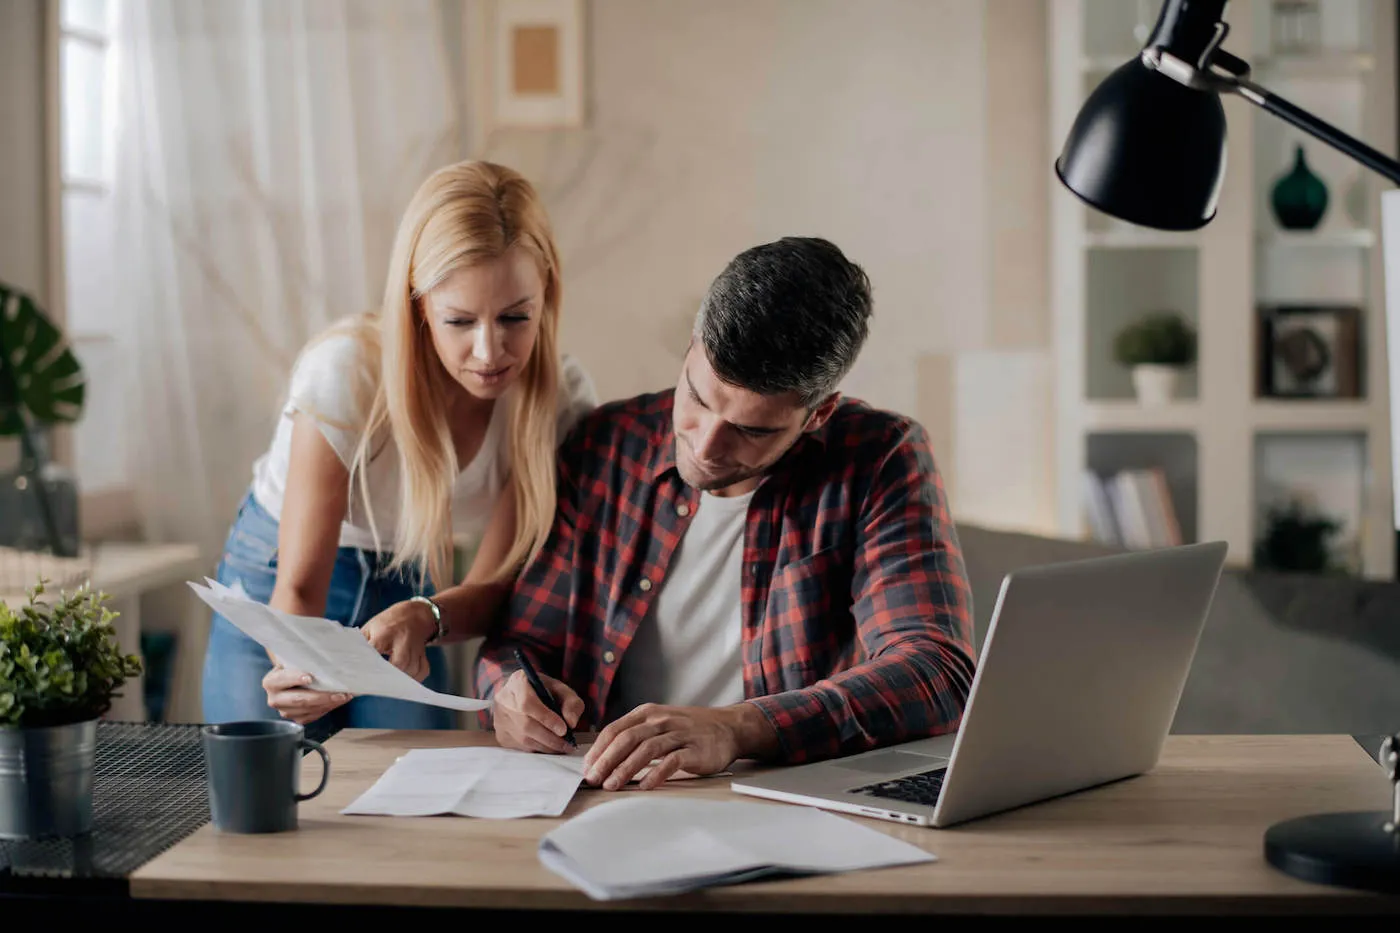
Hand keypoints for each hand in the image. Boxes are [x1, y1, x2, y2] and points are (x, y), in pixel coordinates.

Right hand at [262, 666, 351, 724]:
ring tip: (345, 696)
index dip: (295, 678)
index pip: (282, 679)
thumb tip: (323, 654)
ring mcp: (285, 711)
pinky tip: (338, 701)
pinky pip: (313, 716)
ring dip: (329, 703)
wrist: (295, 678)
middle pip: (299, 699)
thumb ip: (303, 659)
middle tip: (340, 693)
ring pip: (308, 710)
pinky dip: (328, 708)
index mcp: (271, 681)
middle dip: (322, 696)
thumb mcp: (295, 659)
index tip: (310, 677)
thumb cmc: (297, 666)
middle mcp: (275, 699)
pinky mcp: (296, 719)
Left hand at [361, 599, 435, 681]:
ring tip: (388, 683)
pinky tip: (404, 679)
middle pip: (399, 663)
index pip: (376, 649)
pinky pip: (422, 671)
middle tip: (375, 684)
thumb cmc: (388, 623)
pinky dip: (414, 678)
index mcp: (386, 632)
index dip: (367, 665)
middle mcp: (403, 640)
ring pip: (412, 669)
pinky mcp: (423, 654)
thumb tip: (346, 661)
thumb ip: (360, 643)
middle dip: (388, 677)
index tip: (359, 677)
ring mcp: (415, 648)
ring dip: (400, 680)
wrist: (414, 614)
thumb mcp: (371, 628)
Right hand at [493, 669, 583, 753]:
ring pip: (523, 739)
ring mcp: (499, 718)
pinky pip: (520, 747)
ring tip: (563, 747)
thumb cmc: (543, 691)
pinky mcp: (500, 734)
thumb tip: (571, 723)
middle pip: (526, 725)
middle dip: (550, 738)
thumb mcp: (561, 689)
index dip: (546, 718)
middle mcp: (503, 700)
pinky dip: (537, 749)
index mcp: (518, 682)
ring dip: (546, 746)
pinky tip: (549, 746)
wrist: (521, 694)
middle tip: (568, 744)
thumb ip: (571, 703)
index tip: (564, 729)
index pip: (528, 703)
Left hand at [582, 703, 744, 790]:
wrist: (728, 727)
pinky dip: (657, 773)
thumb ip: (636, 735)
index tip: (587, 768)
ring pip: (646, 749)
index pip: (615, 729)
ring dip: (626, 768)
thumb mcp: (659, 723)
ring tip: (612, 785)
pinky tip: (645, 786)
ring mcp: (679, 734)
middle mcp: (661, 720)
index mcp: (647, 713)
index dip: (598, 749)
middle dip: (606, 760)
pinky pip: (672, 761)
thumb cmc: (689, 729)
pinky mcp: (695, 750)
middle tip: (593, 779)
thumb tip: (604, 759)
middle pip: (627, 738)